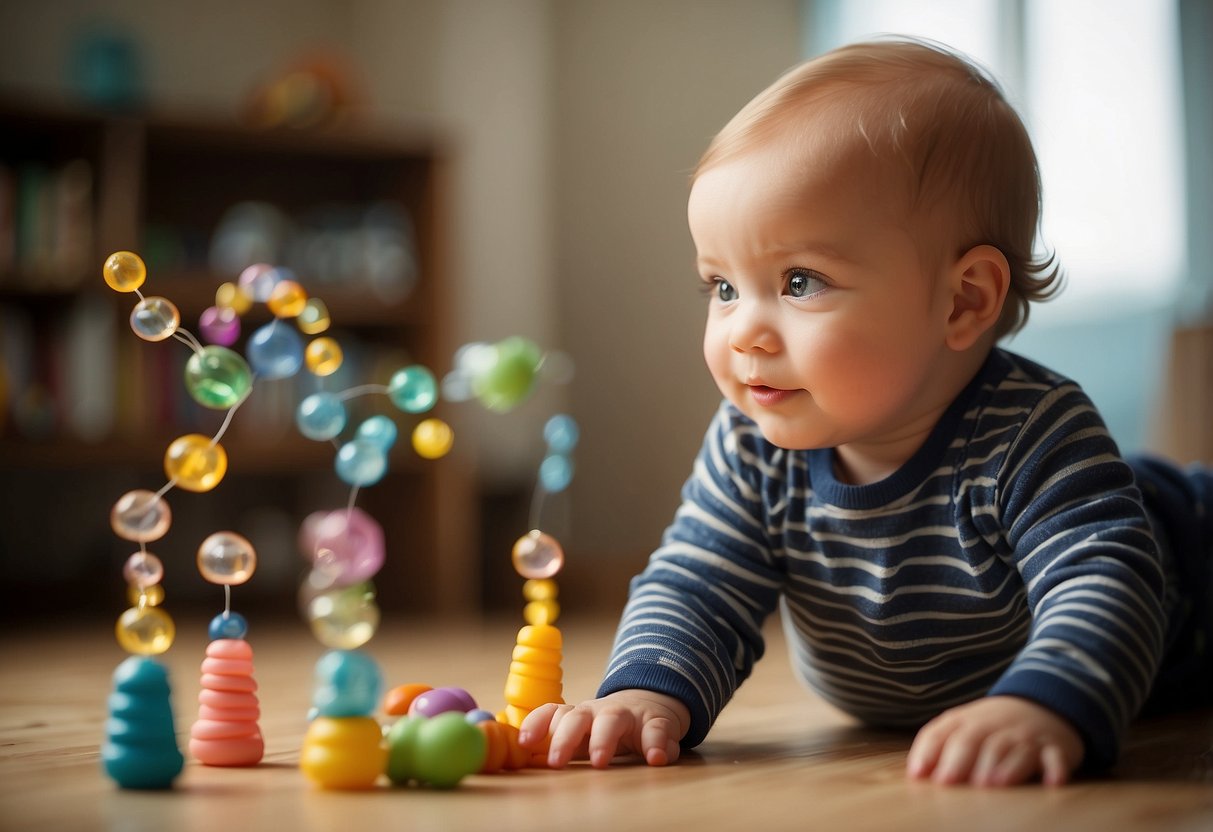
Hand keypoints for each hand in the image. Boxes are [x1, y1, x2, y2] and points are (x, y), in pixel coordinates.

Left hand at [518, 690, 690, 768]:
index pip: (553, 713)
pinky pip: (656, 731)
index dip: (536, 725)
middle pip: (577, 716)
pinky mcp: (657, 723)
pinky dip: (656, 745)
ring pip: (612, 719)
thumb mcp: (585, 736)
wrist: (653, 706)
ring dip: (603, 739)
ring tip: (599, 762)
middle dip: (564, 737)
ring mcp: (628, 716)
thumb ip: (560, 745)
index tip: (523, 743)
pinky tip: (655, 759)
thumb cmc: (609, 728)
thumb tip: (526, 760)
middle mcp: (599, 712)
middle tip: (556, 762)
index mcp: (579, 716)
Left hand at [906, 696, 1083, 786]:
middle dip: (960, 760)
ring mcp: (1026, 735)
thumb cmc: (993, 725)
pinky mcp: (1055, 748)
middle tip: (948, 782)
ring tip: (991, 784)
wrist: (1043, 704)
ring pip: (1013, 749)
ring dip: (1003, 766)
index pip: (942, 732)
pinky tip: (1052, 782)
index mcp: (967, 720)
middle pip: (975, 739)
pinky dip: (1055, 769)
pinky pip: (1056, 757)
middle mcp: (995, 726)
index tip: (918, 774)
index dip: (928, 752)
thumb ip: (938, 744)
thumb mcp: (964, 725)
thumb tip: (915, 774)